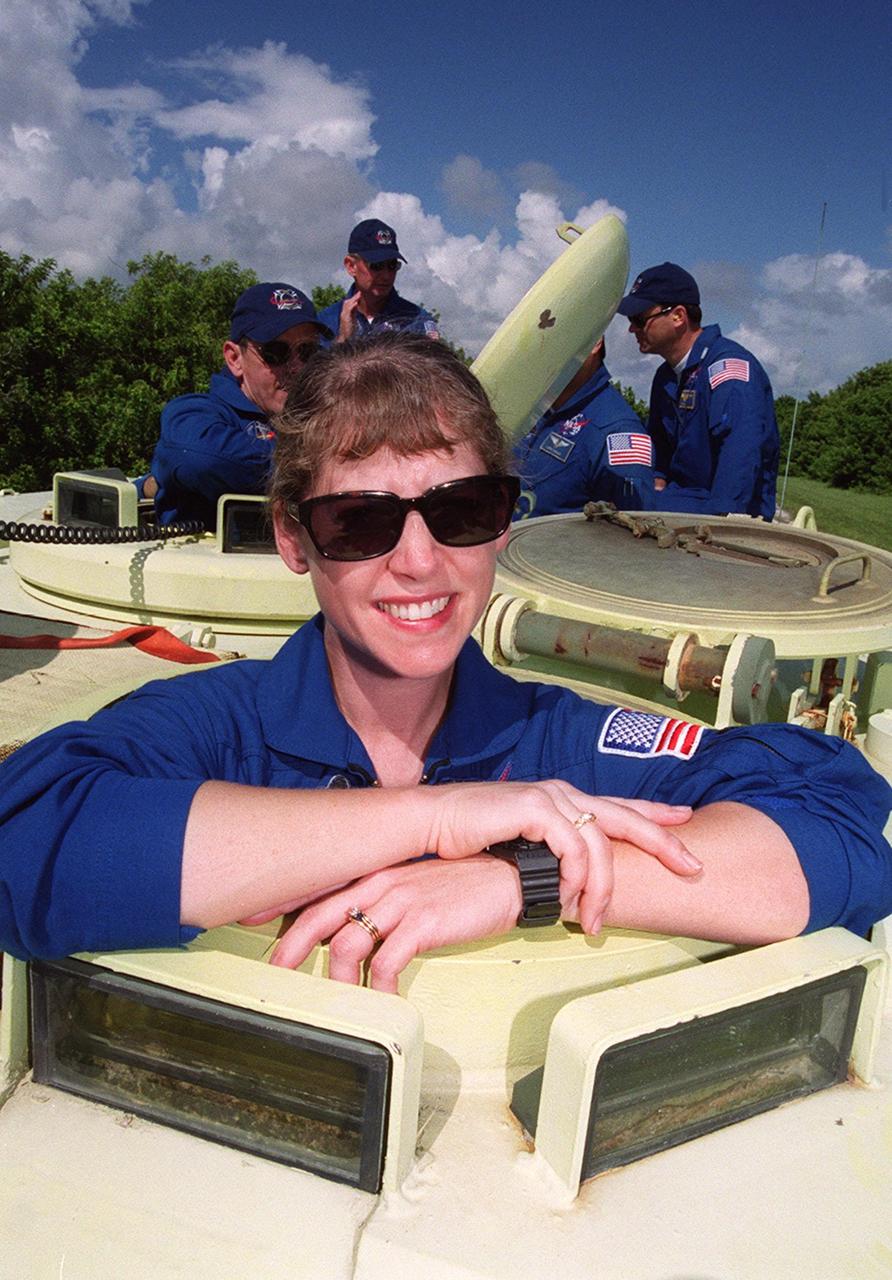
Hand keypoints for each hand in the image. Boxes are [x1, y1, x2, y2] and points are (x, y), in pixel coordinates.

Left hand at [270, 856, 521, 991]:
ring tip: (341, 1001)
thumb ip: (386, 904)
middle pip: (321, 915)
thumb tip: (361, 934)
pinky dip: (378, 988)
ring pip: (348, 943)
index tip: (259, 924)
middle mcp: (382, 883)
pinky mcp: (423, 921)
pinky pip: (386, 962)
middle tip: (276, 973)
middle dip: (293, 946)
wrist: (510, 875)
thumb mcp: (418, 887)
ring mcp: (401, 901)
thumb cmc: (467, 884)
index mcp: (378, 873)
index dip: (288, 910)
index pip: (322, 891)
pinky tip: (383, 1002)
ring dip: (339, 979)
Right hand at [336, 292, 361, 340]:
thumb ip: (354, 313)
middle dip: (354, 297)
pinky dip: (352, 306)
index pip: (349, 303)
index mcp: (346, 314)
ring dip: (353, 299)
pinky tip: (356, 303)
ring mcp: (343, 316)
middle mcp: (343, 314)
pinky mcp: (345, 320)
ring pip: (347, 305)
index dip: (354, 298)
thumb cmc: (350, 331)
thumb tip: (357, 305)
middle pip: (347, 302)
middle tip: (360, 292)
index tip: (360, 293)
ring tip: (359, 294)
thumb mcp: (352, 320)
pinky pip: (347, 311)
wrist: (345, 340)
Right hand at [423, 780, 698, 931]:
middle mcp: (562, 792)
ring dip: (603, 888)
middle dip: (664, 842)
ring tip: (596, 922)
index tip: (686, 821)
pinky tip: (569, 898)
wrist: (431, 823)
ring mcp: (549, 797)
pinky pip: (572, 846)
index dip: (655, 814)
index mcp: (562, 798)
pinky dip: (576, 876)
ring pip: (601, 842)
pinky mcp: (533, 807)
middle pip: (627, 815)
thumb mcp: (520, 845)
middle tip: (692, 866)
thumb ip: (549, 855)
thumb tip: (571, 886)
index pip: (619, 804)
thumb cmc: (470, 838)